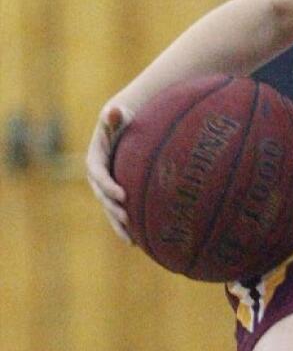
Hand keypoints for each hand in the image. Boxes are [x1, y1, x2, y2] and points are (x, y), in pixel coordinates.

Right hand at [85, 103, 132, 241]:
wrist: (126, 126)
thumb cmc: (125, 118)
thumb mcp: (119, 114)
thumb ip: (114, 115)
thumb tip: (114, 110)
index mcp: (94, 158)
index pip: (98, 174)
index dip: (108, 185)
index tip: (123, 194)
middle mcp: (98, 176)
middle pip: (102, 196)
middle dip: (113, 209)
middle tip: (127, 219)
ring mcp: (107, 186)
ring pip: (110, 209)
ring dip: (119, 225)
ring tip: (131, 240)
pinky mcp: (118, 193)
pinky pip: (121, 211)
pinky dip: (128, 226)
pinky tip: (141, 241)